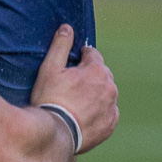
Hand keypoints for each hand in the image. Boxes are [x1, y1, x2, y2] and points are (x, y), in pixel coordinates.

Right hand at [30, 25, 118, 153]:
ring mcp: (111, 107)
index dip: (81, 57)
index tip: (72, 65)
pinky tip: (84, 115)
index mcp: (96, 70)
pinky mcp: (110, 125)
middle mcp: (109, 87)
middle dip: (90, 75)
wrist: (56, 133)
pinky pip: (108, 112)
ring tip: (77, 101)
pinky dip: (99, 111)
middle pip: (101, 73)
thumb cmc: (50, 99)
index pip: (93, 54)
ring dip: (96, 92)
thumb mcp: (50, 69)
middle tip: (72, 85)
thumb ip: (61, 46)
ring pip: (106, 93)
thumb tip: (67, 28)